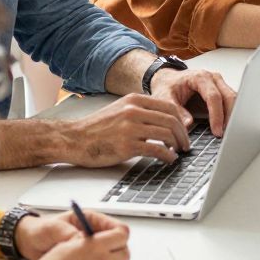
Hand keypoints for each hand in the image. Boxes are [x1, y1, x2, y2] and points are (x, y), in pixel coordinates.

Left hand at [16, 208, 126, 259]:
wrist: (28, 243)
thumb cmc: (41, 231)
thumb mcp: (54, 228)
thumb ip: (70, 234)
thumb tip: (82, 241)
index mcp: (94, 223)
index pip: (120, 231)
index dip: (117, 239)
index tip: (108, 246)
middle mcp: (97, 239)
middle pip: (121, 250)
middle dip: (112, 257)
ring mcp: (94, 254)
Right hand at [61, 93, 192, 166]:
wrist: (74, 139)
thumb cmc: (97, 128)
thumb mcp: (120, 110)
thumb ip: (141, 111)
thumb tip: (166, 121)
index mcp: (134, 100)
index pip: (170, 107)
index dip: (182, 121)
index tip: (185, 131)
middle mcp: (133, 111)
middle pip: (172, 121)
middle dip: (183, 135)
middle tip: (185, 145)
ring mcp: (130, 128)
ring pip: (167, 134)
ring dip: (177, 145)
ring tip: (177, 152)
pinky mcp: (127, 145)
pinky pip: (157, 149)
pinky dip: (168, 156)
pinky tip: (168, 159)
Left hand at [154, 67, 234, 136]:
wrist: (169, 79)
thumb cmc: (167, 86)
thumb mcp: (164, 97)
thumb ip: (175, 110)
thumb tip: (188, 124)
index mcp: (200, 77)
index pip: (214, 96)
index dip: (217, 115)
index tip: (217, 131)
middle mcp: (213, 79)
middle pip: (229, 97)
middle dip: (230, 118)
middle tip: (226, 135)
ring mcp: (220, 85)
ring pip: (233, 101)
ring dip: (233, 117)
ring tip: (228, 134)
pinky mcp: (222, 92)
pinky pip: (231, 104)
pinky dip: (231, 116)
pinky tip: (226, 128)